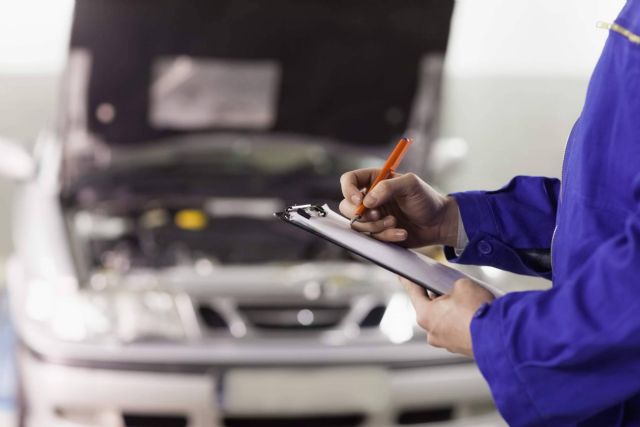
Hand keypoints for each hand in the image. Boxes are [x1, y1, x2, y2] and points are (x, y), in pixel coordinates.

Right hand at [339, 168, 459, 247]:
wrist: (439, 223)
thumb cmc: (426, 199)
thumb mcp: (411, 185)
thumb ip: (388, 187)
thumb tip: (366, 201)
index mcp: (374, 180)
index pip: (349, 180)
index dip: (348, 190)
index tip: (360, 201)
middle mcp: (370, 198)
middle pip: (346, 206)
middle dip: (361, 215)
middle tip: (377, 215)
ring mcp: (373, 217)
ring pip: (357, 225)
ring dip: (375, 227)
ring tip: (395, 223)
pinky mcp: (378, 233)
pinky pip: (372, 238)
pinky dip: (386, 237)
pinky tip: (402, 232)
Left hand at [401, 277, 494, 356]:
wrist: (500, 336)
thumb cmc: (478, 311)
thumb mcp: (462, 284)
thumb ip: (452, 285)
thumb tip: (455, 291)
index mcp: (425, 315)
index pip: (414, 292)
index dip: (409, 281)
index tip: (403, 276)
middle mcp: (431, 332)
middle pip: (430, 308)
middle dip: (438, 296)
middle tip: (447, 286)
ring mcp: (445, 343)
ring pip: (444, 320)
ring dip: (452, 311)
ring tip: (466, 301)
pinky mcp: (460, 348)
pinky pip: (456, 330)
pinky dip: (462, 322)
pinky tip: (473, 314)